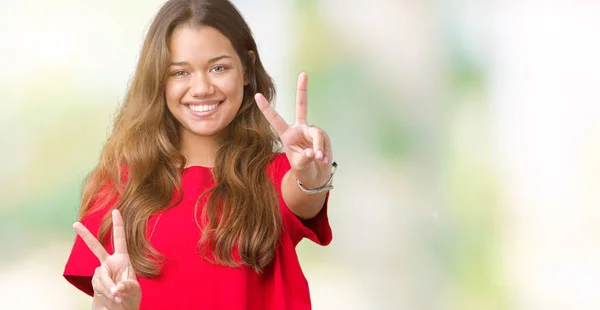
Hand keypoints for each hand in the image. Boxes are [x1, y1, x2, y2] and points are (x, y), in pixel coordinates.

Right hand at [73, 210, 140, 309]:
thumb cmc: (131, 298)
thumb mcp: (134, 290)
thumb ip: (127, 286)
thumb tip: (116, 287)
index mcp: (122, 259)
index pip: (119, 239)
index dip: (118, 225)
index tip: (116, 210)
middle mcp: (109, 263)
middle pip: (95, 247)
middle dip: (85, 235)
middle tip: (75, 224)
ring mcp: (101, 272)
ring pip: (100, 275)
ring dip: (108, 287)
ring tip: (117, 296)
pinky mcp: (95, 283)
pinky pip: (98, 285)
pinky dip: (105, 293)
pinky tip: (111, 298)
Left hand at [255, 72, 332, 187]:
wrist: (316, 175)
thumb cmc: (303, 169)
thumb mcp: (299, 165)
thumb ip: (304, 158)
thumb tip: (312, 151)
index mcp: (287, 135)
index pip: (275, 120)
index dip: (266, 108)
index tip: (257, 95)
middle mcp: (299, 129)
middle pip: (301, 107)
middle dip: (302, 90)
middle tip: (303, 74)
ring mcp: (311, 131)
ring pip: (316, 134)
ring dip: (318, 147)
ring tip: (318, 158)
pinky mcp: (322, 136)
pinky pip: (323, 141)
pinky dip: (323, 152)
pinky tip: (321, 160)